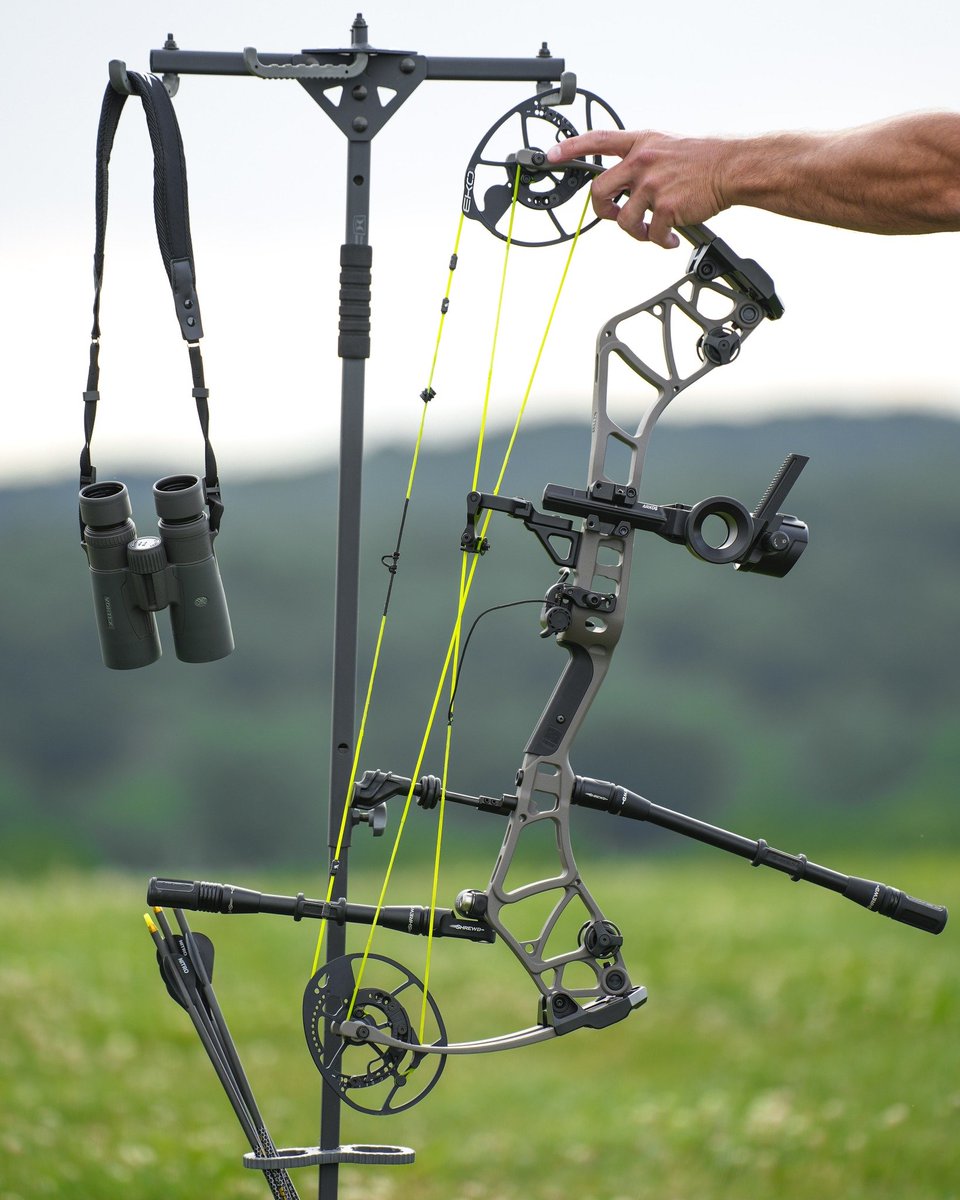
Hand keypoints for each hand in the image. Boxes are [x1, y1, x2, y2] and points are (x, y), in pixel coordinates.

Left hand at [547, 129, 728, 247]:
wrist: (730, 168)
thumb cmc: (701, 160)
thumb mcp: (665, 147)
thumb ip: (641, 159)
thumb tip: (623, 182)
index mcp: (640, 143)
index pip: (597, 140)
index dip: (571, 148)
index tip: (552, 155)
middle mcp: (642, 161)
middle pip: (599, 190)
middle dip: (602, 210)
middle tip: (616, 215)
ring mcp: (652, 183)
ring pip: (624, 220)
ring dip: (636, 231)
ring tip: (653, 230)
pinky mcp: (666, 205)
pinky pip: (651, 233)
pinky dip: (660, 241)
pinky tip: (670, 238)